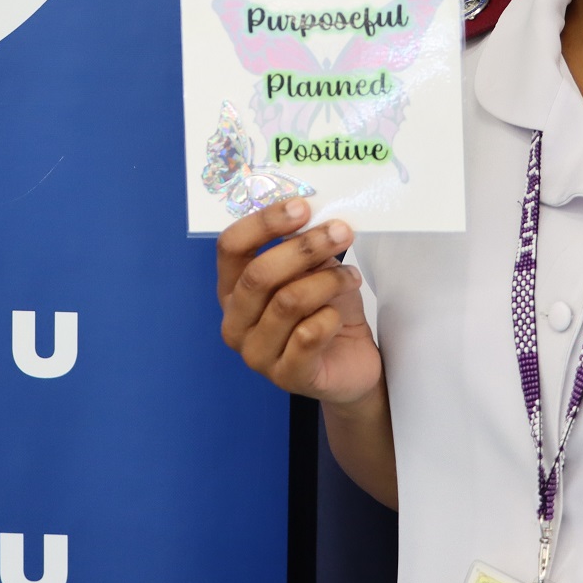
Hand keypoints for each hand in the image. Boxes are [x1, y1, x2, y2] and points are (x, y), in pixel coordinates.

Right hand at [216, 198, 381, 404]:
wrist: (351, 363)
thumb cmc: (325, 311)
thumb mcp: (312, 271)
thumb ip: (300, 247)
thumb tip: (306, 212)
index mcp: (232, 291)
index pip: (231, 247)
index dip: (264, 222)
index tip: (301, 206)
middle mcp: (235, 323)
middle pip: (259, 274)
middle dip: (304, 248)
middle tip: (341, 232)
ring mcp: (256, 354)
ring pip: (288, 301)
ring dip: (328, 281)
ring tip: (351, 276)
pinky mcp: (286, 376)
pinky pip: (309, 334)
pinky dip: (331, 316)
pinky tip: (339, 316)